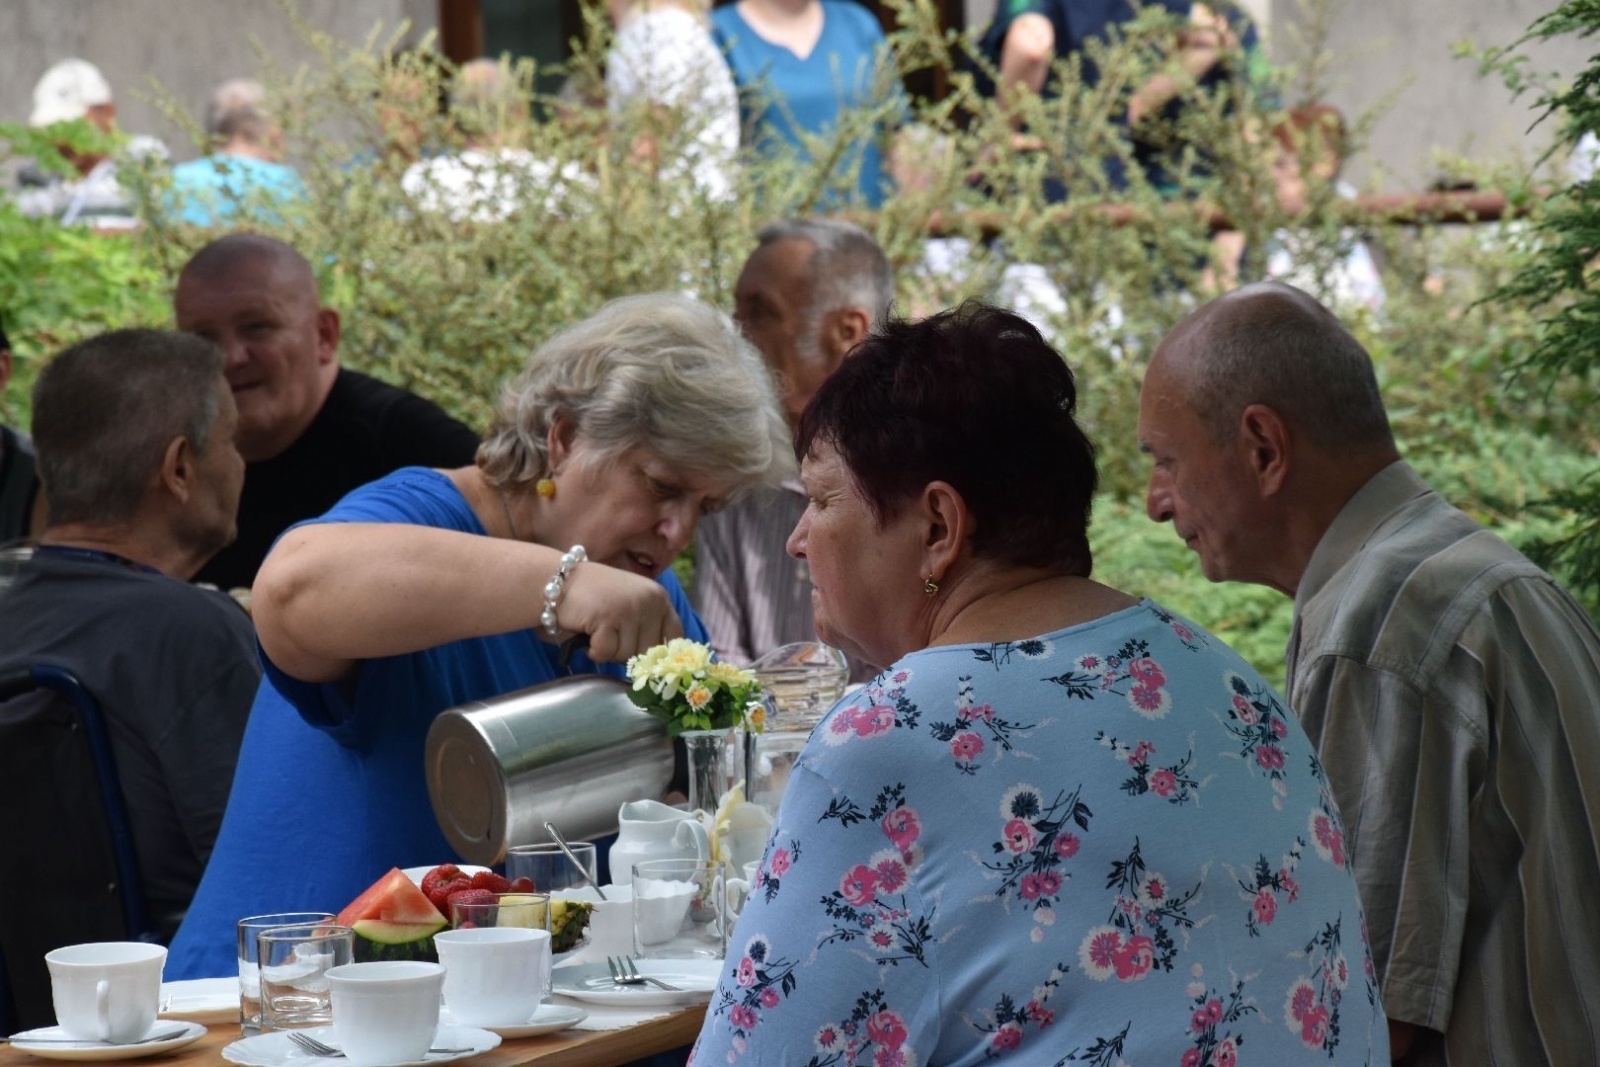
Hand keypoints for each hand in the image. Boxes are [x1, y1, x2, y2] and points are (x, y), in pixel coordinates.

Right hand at [554, 560, 682, 662]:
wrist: (558, 581)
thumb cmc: (594, 599)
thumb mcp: (631, 605)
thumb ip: (647, 626)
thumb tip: (659, 664)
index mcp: (659, 598)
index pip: (675, 637)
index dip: (660, 654)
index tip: (645, 660)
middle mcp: (650, 601)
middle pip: (650, 652)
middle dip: (627, 652)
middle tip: (610, 635)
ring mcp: (631, 608)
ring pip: (627, 655)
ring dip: (609, 650)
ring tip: (597, 629)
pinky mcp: (609, 617)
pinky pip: (605, 653)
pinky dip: (593, 650)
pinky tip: (587, 631)